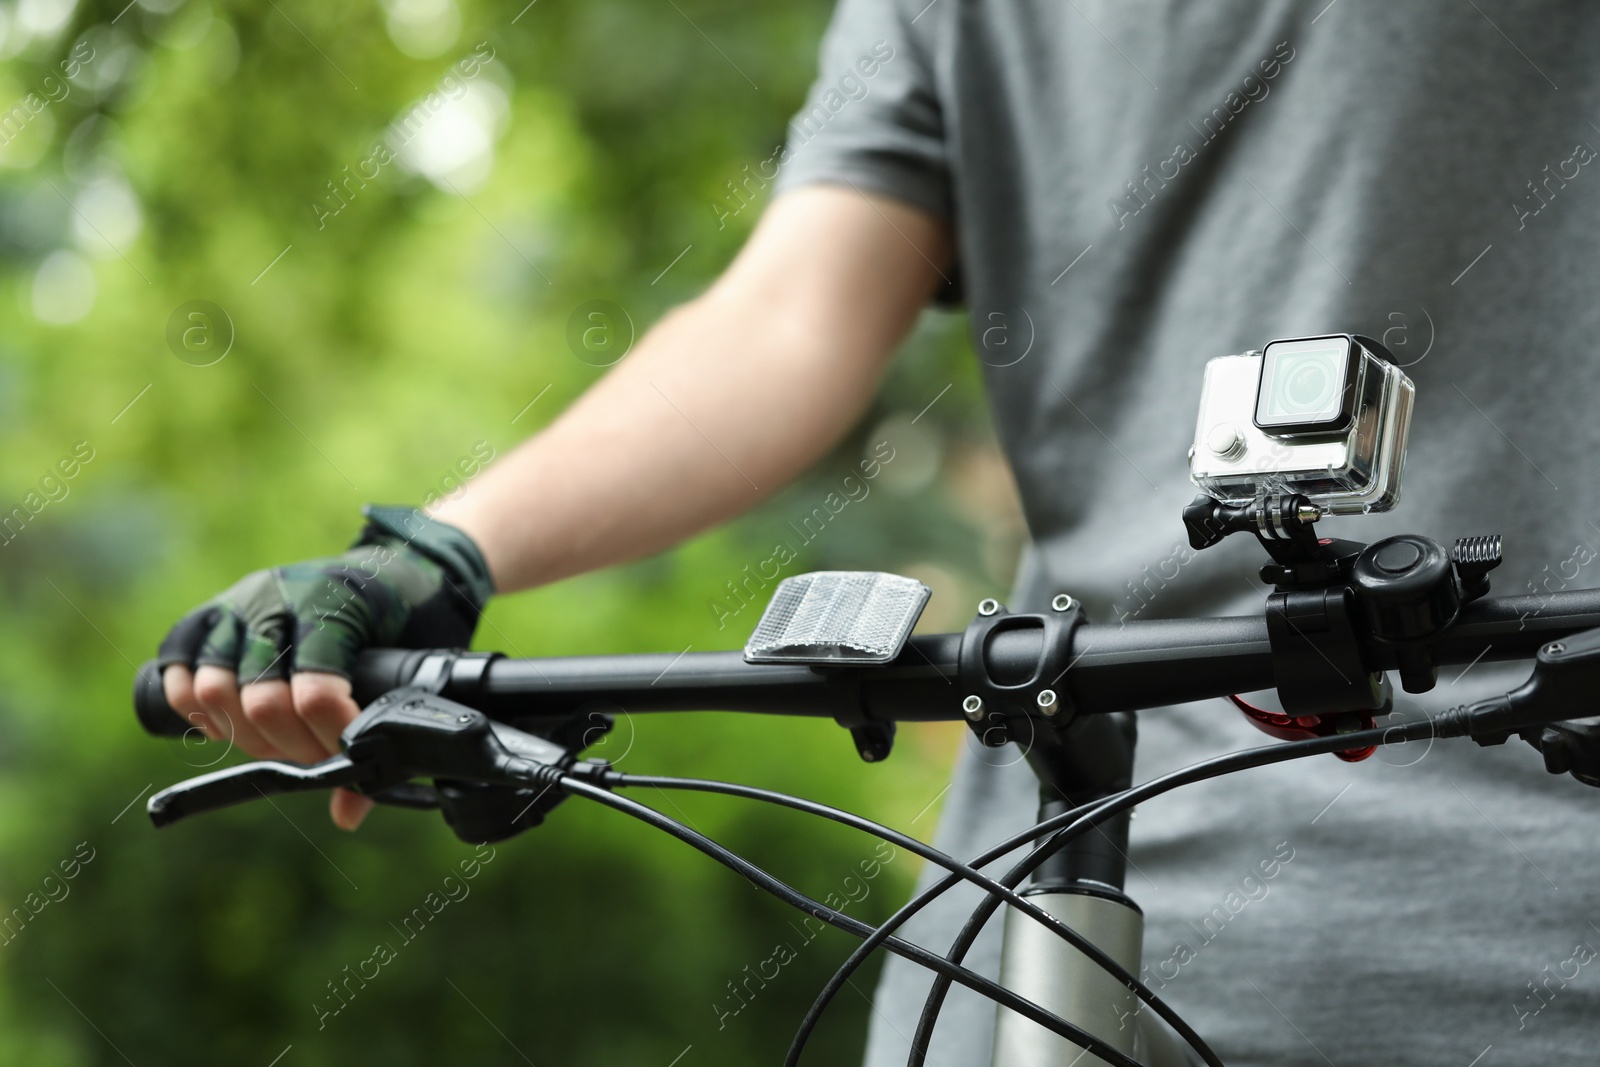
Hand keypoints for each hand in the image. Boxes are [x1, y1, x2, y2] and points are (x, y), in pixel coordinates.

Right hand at [156, 506, 494, 828]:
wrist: (404, 562)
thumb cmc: (413, 617)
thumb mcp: (417, 665)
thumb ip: (384, 732)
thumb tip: (347, 813)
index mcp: (334, 602)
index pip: (315, 692)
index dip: (330, 738)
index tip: (350, 753)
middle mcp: (278, 596)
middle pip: (261, 700)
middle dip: (291, 746)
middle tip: (317, 755)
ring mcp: (241, 602)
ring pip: (214, 688)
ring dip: (243, 734)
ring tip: (279, 743)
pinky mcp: (214, 612)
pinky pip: (178, 667)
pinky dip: (196, 708)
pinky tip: (229, 725)